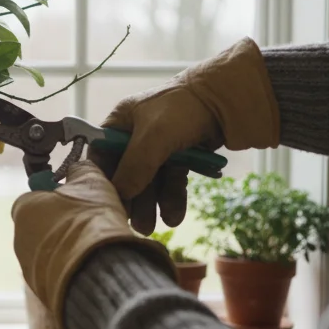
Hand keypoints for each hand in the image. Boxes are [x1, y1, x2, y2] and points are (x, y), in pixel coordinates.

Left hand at [11, 162, 174, 328]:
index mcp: (23, 208)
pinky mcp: (41, 290)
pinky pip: (56, 274)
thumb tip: (78, 167)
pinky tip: (91, 268)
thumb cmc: (90, 220)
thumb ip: (82, 171)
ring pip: (49, 252)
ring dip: (67, 249)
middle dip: (63, 225)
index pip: (36, 197)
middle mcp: (19, 237)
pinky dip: (70, 271)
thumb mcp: (92, 183)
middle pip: (42, 226)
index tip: (79, 203)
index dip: (59, 199)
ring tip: (93, 250)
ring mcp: (28, 267)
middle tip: (90, 226)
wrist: (94, 270)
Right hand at [94, 38, 280, 232]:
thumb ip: (135, 165)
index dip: (102, 180)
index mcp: (121, 123)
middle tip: (133, 224)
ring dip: (151, 204)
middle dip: (131, 200)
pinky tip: (174, 216)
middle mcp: (136, 135)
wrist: (227, 100)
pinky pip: (171, 181)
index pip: (101, 155)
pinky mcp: (180, 157)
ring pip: (150, 181)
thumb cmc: (182, 109)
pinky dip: (171, 198)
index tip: (105, 204)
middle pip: (127, 173)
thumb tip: (121, 194)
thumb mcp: (154, 136)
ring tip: (152, 229)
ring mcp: (159, 147)